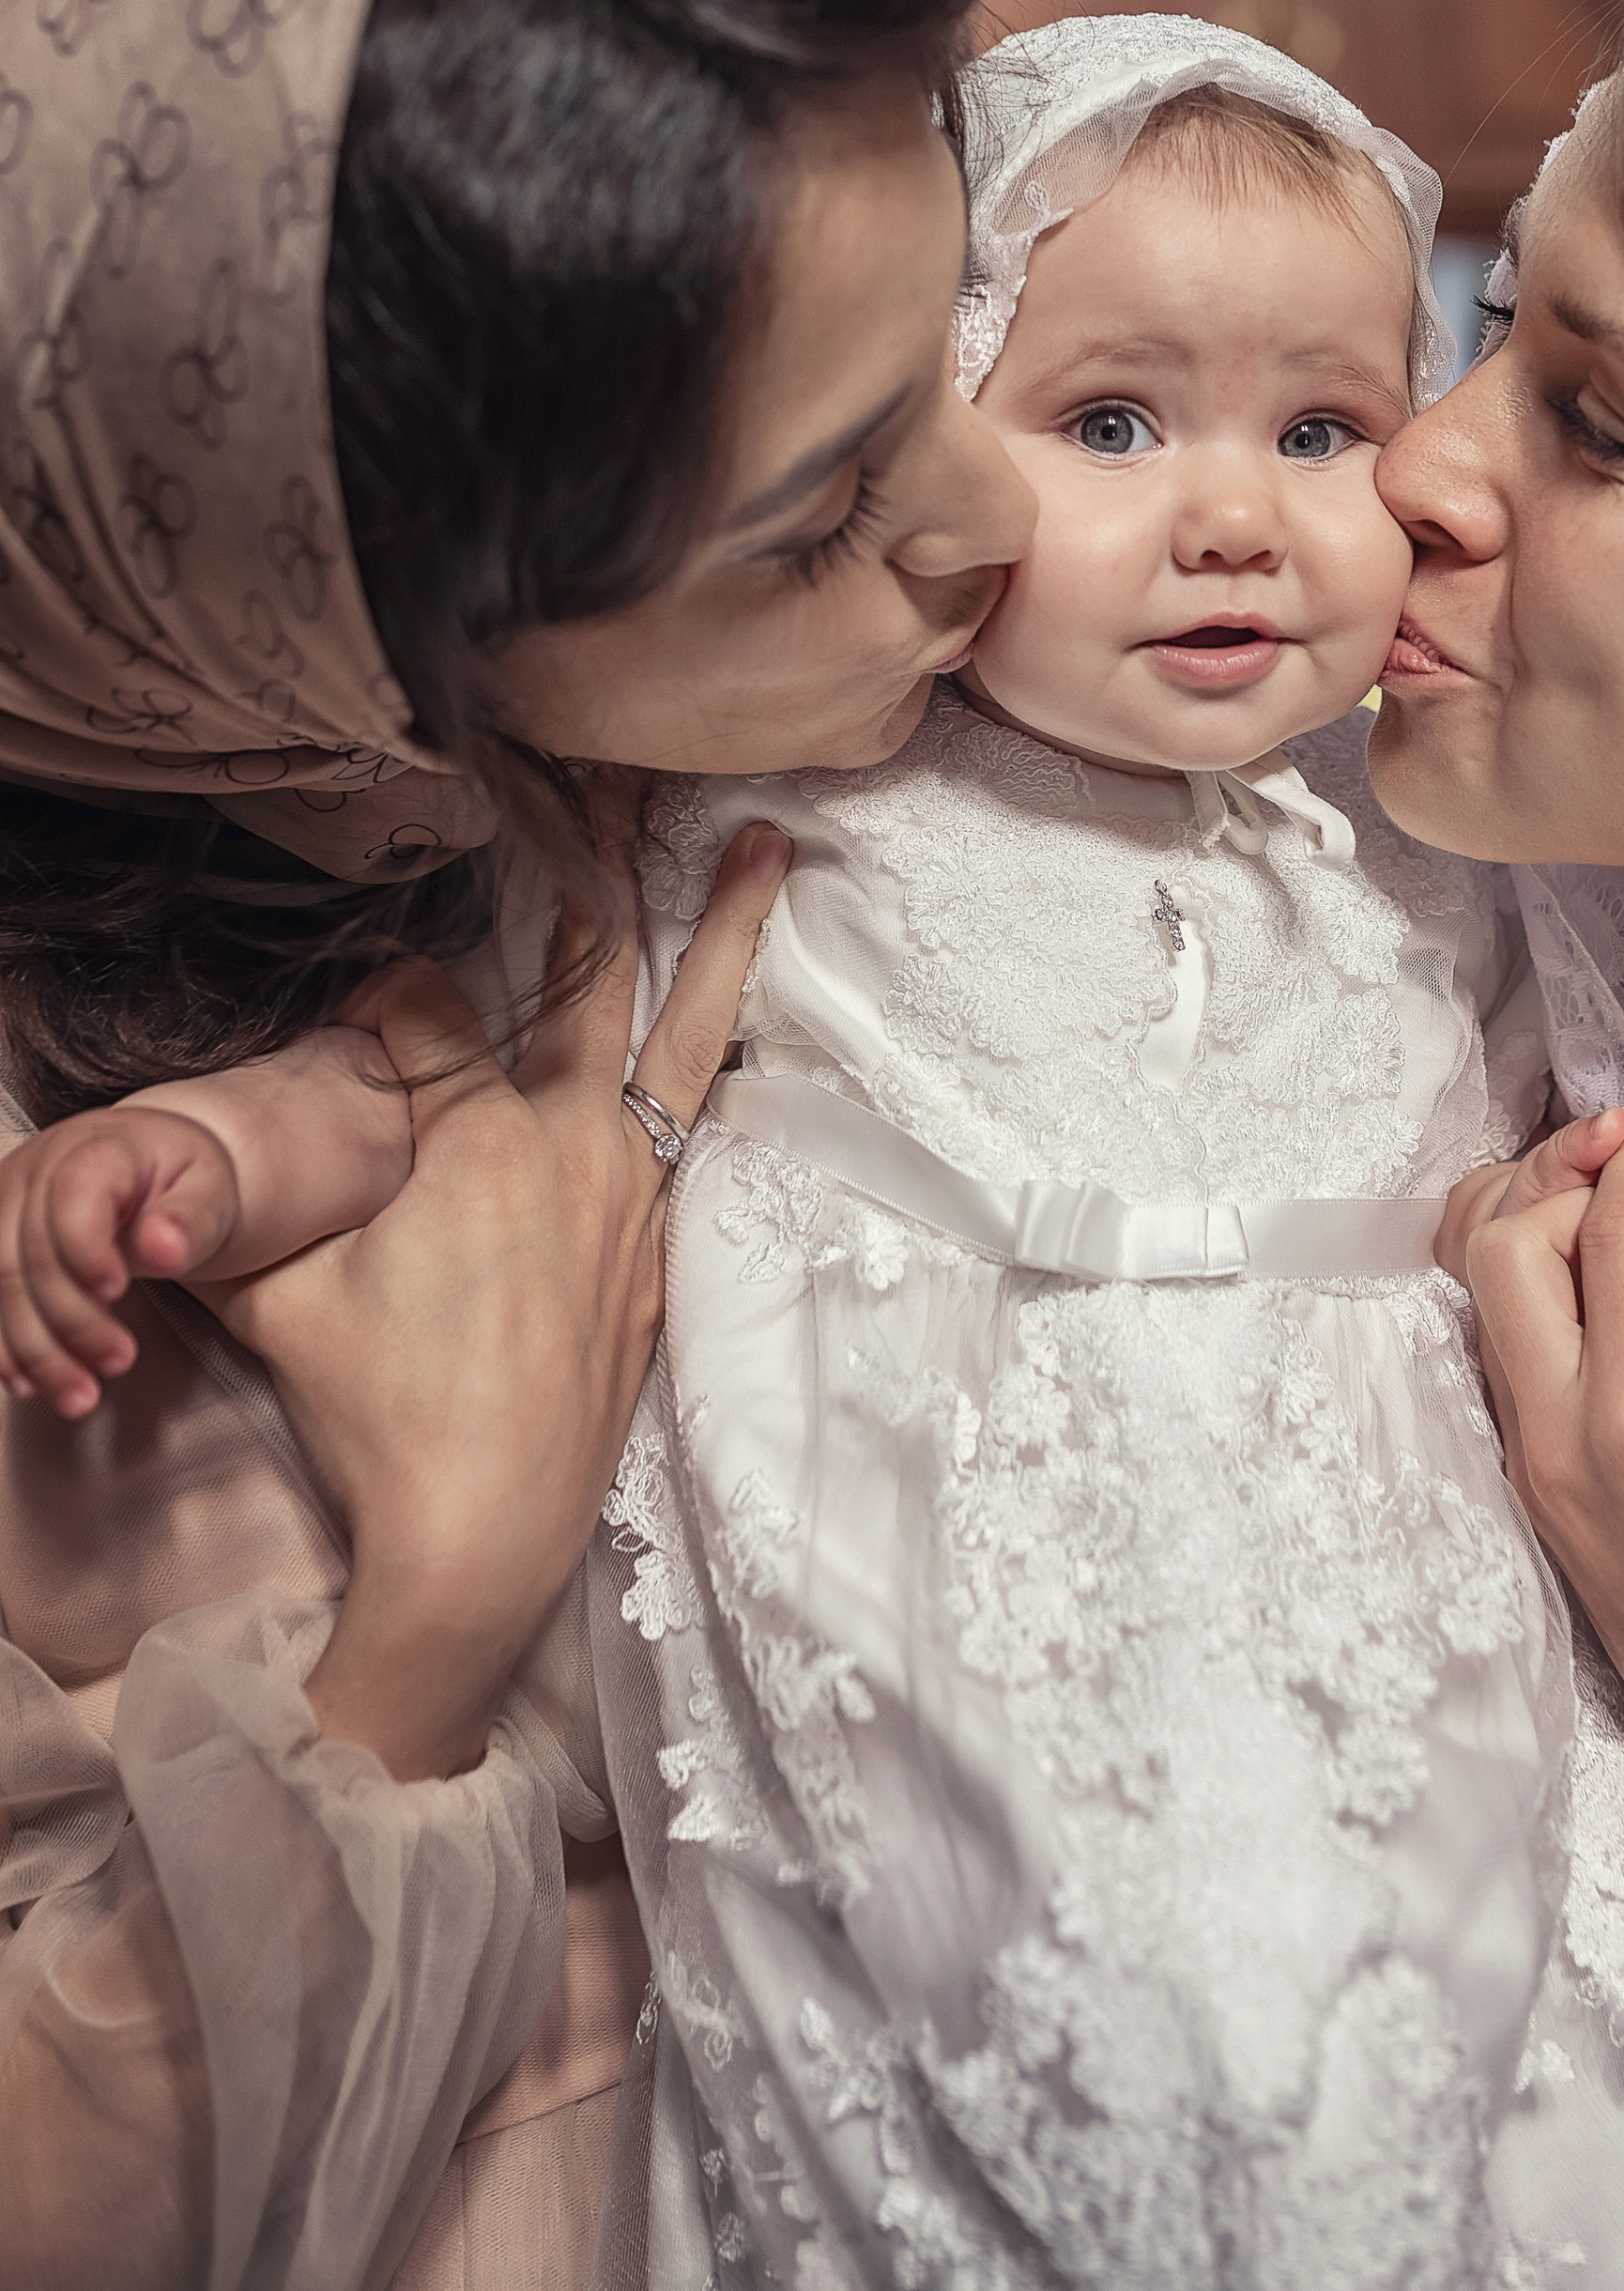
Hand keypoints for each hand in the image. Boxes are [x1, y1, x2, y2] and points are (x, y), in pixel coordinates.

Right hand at [0, 1023, 403, 1418]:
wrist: (158, 1170)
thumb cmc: (187, 1180)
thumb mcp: (212, 1190)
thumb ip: (191, 1218)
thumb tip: (162, 1248)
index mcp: (98, 1146)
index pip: (72, 1196)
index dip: (85, 1249)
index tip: (117, 1292)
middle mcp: (37, 1170)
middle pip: (28, 1254)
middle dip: (70, 1321)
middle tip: (121, 1362)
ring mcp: (7, 1206)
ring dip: (34, 1350)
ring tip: (80, 1397)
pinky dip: (6, 1347)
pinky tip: (33, 1383)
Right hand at [209, 814, 791, 1783]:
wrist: (481, 1529)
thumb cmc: (377, 1413)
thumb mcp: (279, 1292)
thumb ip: (244, 1202)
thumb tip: (184, 1160)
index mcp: (472, 1137)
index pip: (420, 1004)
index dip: (381, 997)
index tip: (360, 1019)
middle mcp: (568, 1140)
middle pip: (587, 963)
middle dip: (597, 858)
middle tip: (624, 767)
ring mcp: (629, 1186)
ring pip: (683, 1026)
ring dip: (724, 929)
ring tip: (768, 841)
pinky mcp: (658, 1240)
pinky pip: (697, 1113)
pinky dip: (714, 1049)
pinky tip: (738, 1008)